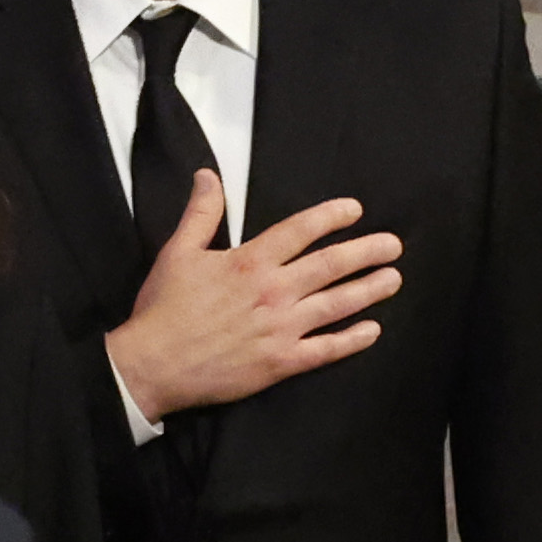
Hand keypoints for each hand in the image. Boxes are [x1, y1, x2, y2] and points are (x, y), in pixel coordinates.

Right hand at [103, 174, 398, 425]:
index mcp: (249, 262)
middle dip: (368, 251)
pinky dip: (353, 339)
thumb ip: (200, 214)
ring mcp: (280, 328)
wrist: (149, 366)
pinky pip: (327, 349)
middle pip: (332, 264)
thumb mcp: (176, 254)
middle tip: (393, 245)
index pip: (301, 230)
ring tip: (393, 278)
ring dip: (370, 289)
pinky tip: (372, 330)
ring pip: (338, 303)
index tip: (354, 210)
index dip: (332, 216)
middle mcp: (272, 291)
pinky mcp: (280, 362)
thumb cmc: (162, 310)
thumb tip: (208, 176)